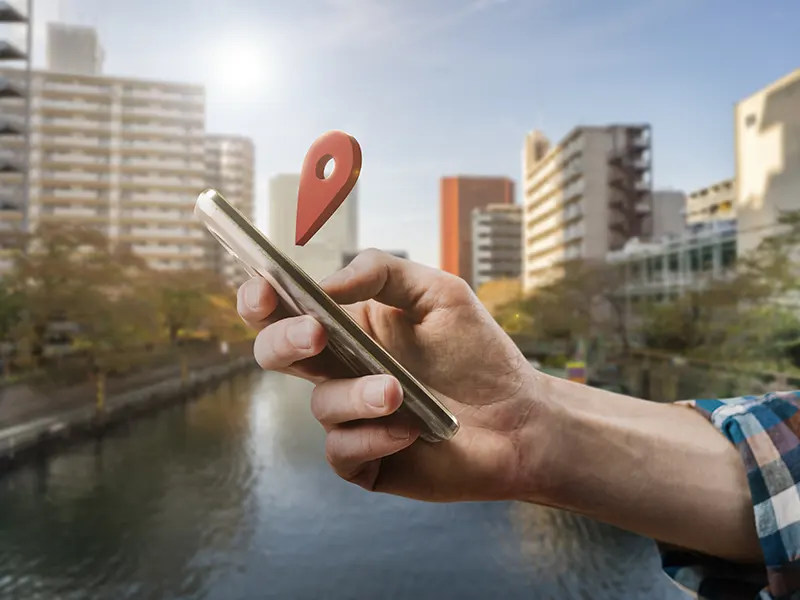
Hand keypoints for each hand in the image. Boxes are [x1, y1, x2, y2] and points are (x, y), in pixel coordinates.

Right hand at [237, 250, 546, 501]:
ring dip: (357, 394)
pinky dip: (372, 437)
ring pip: (321, 405)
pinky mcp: (365, 459)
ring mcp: (350, 417)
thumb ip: (382, 271)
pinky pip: (341, 450)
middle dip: (286, 341)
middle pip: (275, 354)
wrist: (520, 416)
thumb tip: (327, 285)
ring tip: (398, 390)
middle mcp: (339, 370)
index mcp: (348, 328)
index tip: (264, 288)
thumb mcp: (438, 292)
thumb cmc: (478, 352)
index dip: (260, 299)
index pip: (284, 311)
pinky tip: (409, 431)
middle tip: (317, 332)